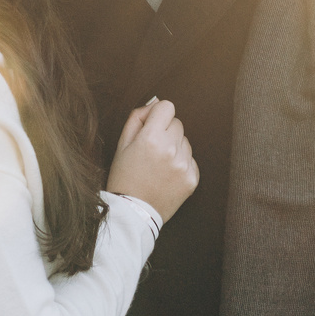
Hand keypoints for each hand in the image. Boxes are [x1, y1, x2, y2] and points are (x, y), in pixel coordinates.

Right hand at [105, 98, 196, 220]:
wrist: (133, 212)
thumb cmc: (124, 177)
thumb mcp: (122, 144)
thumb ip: (138, 118)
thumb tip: (155, 102)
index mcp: (151, 138)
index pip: (167, 107)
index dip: (157, 115)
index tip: (151, 126)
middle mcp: (170, 150)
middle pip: (177, 123)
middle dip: (166, 131)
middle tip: (152, 150)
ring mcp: (183, 165)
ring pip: (185, 141)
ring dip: (175, 148)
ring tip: (159, 165)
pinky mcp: (192, 179)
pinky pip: (191, 159)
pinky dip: (181, 164)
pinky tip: (167, 175)